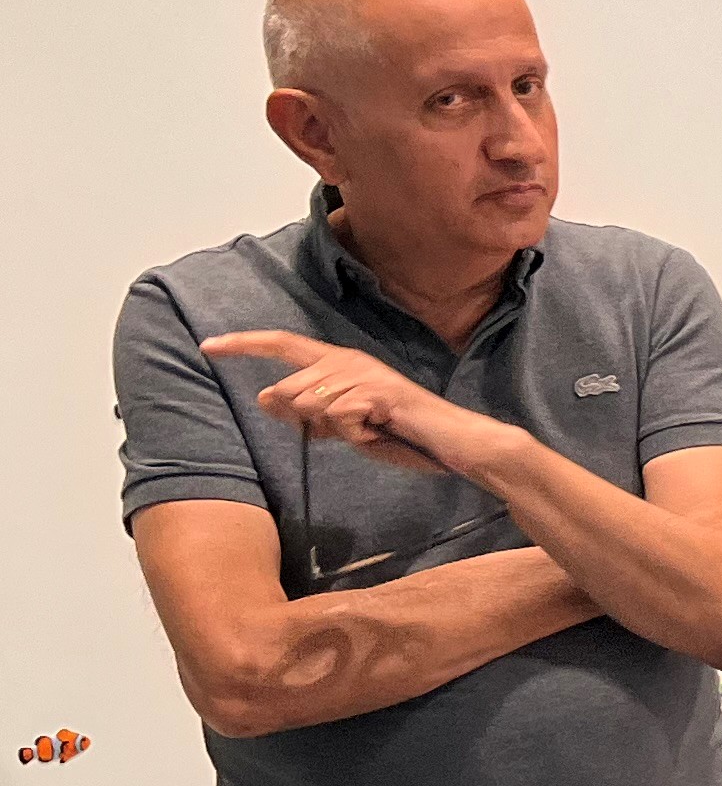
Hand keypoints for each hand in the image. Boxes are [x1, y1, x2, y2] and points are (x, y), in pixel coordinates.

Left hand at [204, 330, 502, 479]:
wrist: (450, 442)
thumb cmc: (399, 432)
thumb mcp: (343, 425)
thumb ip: (306, 412)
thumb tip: (264, 397)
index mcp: (338, 362)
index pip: (282, 345)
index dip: (244, 344)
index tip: (208, 345)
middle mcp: (347, 359)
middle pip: (290, 389)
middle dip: (308, 418)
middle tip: (351, 429)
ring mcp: (364, 373)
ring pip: (310, 404)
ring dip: (336, 428)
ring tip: (370, 428)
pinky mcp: (378, 392)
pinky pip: (339, 417)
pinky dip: (355, 433)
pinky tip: (380, 430)